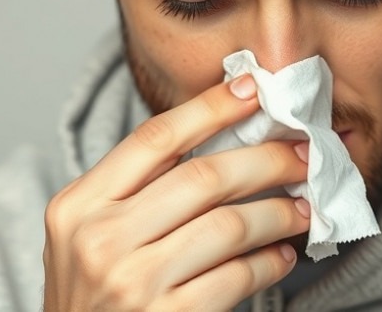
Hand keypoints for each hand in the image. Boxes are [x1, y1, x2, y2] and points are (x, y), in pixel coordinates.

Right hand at [42, 75, 310, 310]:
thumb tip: (223, 142)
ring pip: (229, 225)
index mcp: (79, 205)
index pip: (154, 139)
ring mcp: (132, 282)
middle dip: (265, 159)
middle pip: (202, 177)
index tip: (254, 90)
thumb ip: (137, 192)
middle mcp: (100, 239)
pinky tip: (282, 256)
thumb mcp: (90, 235)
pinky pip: (237, 277)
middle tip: (302, 155)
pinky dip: (270, 262)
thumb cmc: (92, 298)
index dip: (210, 108)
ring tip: (302, 209)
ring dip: (279, 212)